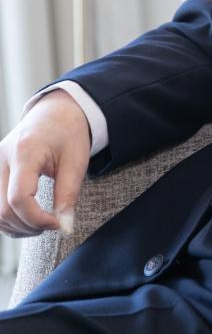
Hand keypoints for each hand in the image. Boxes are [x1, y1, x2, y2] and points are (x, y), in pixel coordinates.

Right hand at [0, 90, 89, 236]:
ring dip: (17, 226)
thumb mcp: (76, 161)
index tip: (57, 223)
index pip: (19, 198)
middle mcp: (3, 157)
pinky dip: (9, 218)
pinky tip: (27, 218)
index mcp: (25, 151)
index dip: (37, 219)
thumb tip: (65, 227)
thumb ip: (68, 195)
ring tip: (41, 223)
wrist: (57, 111)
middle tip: (52, 224)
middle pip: (3, 209)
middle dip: (28, 225)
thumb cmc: (68, 132)